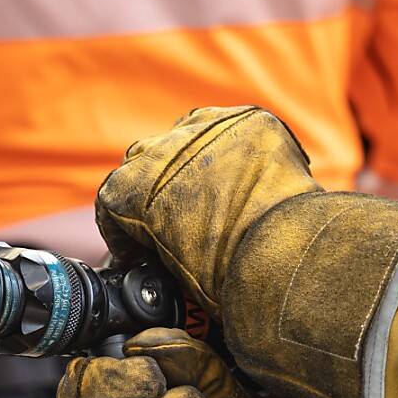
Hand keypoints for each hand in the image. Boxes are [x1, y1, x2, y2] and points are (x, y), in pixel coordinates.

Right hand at [95, 106, 318, 318]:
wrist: (286, 255)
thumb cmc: (226, 276)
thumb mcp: (173, 275)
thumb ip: (157, 255)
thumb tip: (166, 263)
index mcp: (129, 188)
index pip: (112, 202)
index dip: (124, 231)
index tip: (139, 250)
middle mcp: (158, 150)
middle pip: (144, 163)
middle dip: (154, 191)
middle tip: (175, 223)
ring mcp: (203, 129)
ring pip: (186, 139)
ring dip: (190, 163)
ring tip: (213, 196)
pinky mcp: (248, 121)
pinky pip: (233, 132)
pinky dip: (236, 153)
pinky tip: (248, 181)